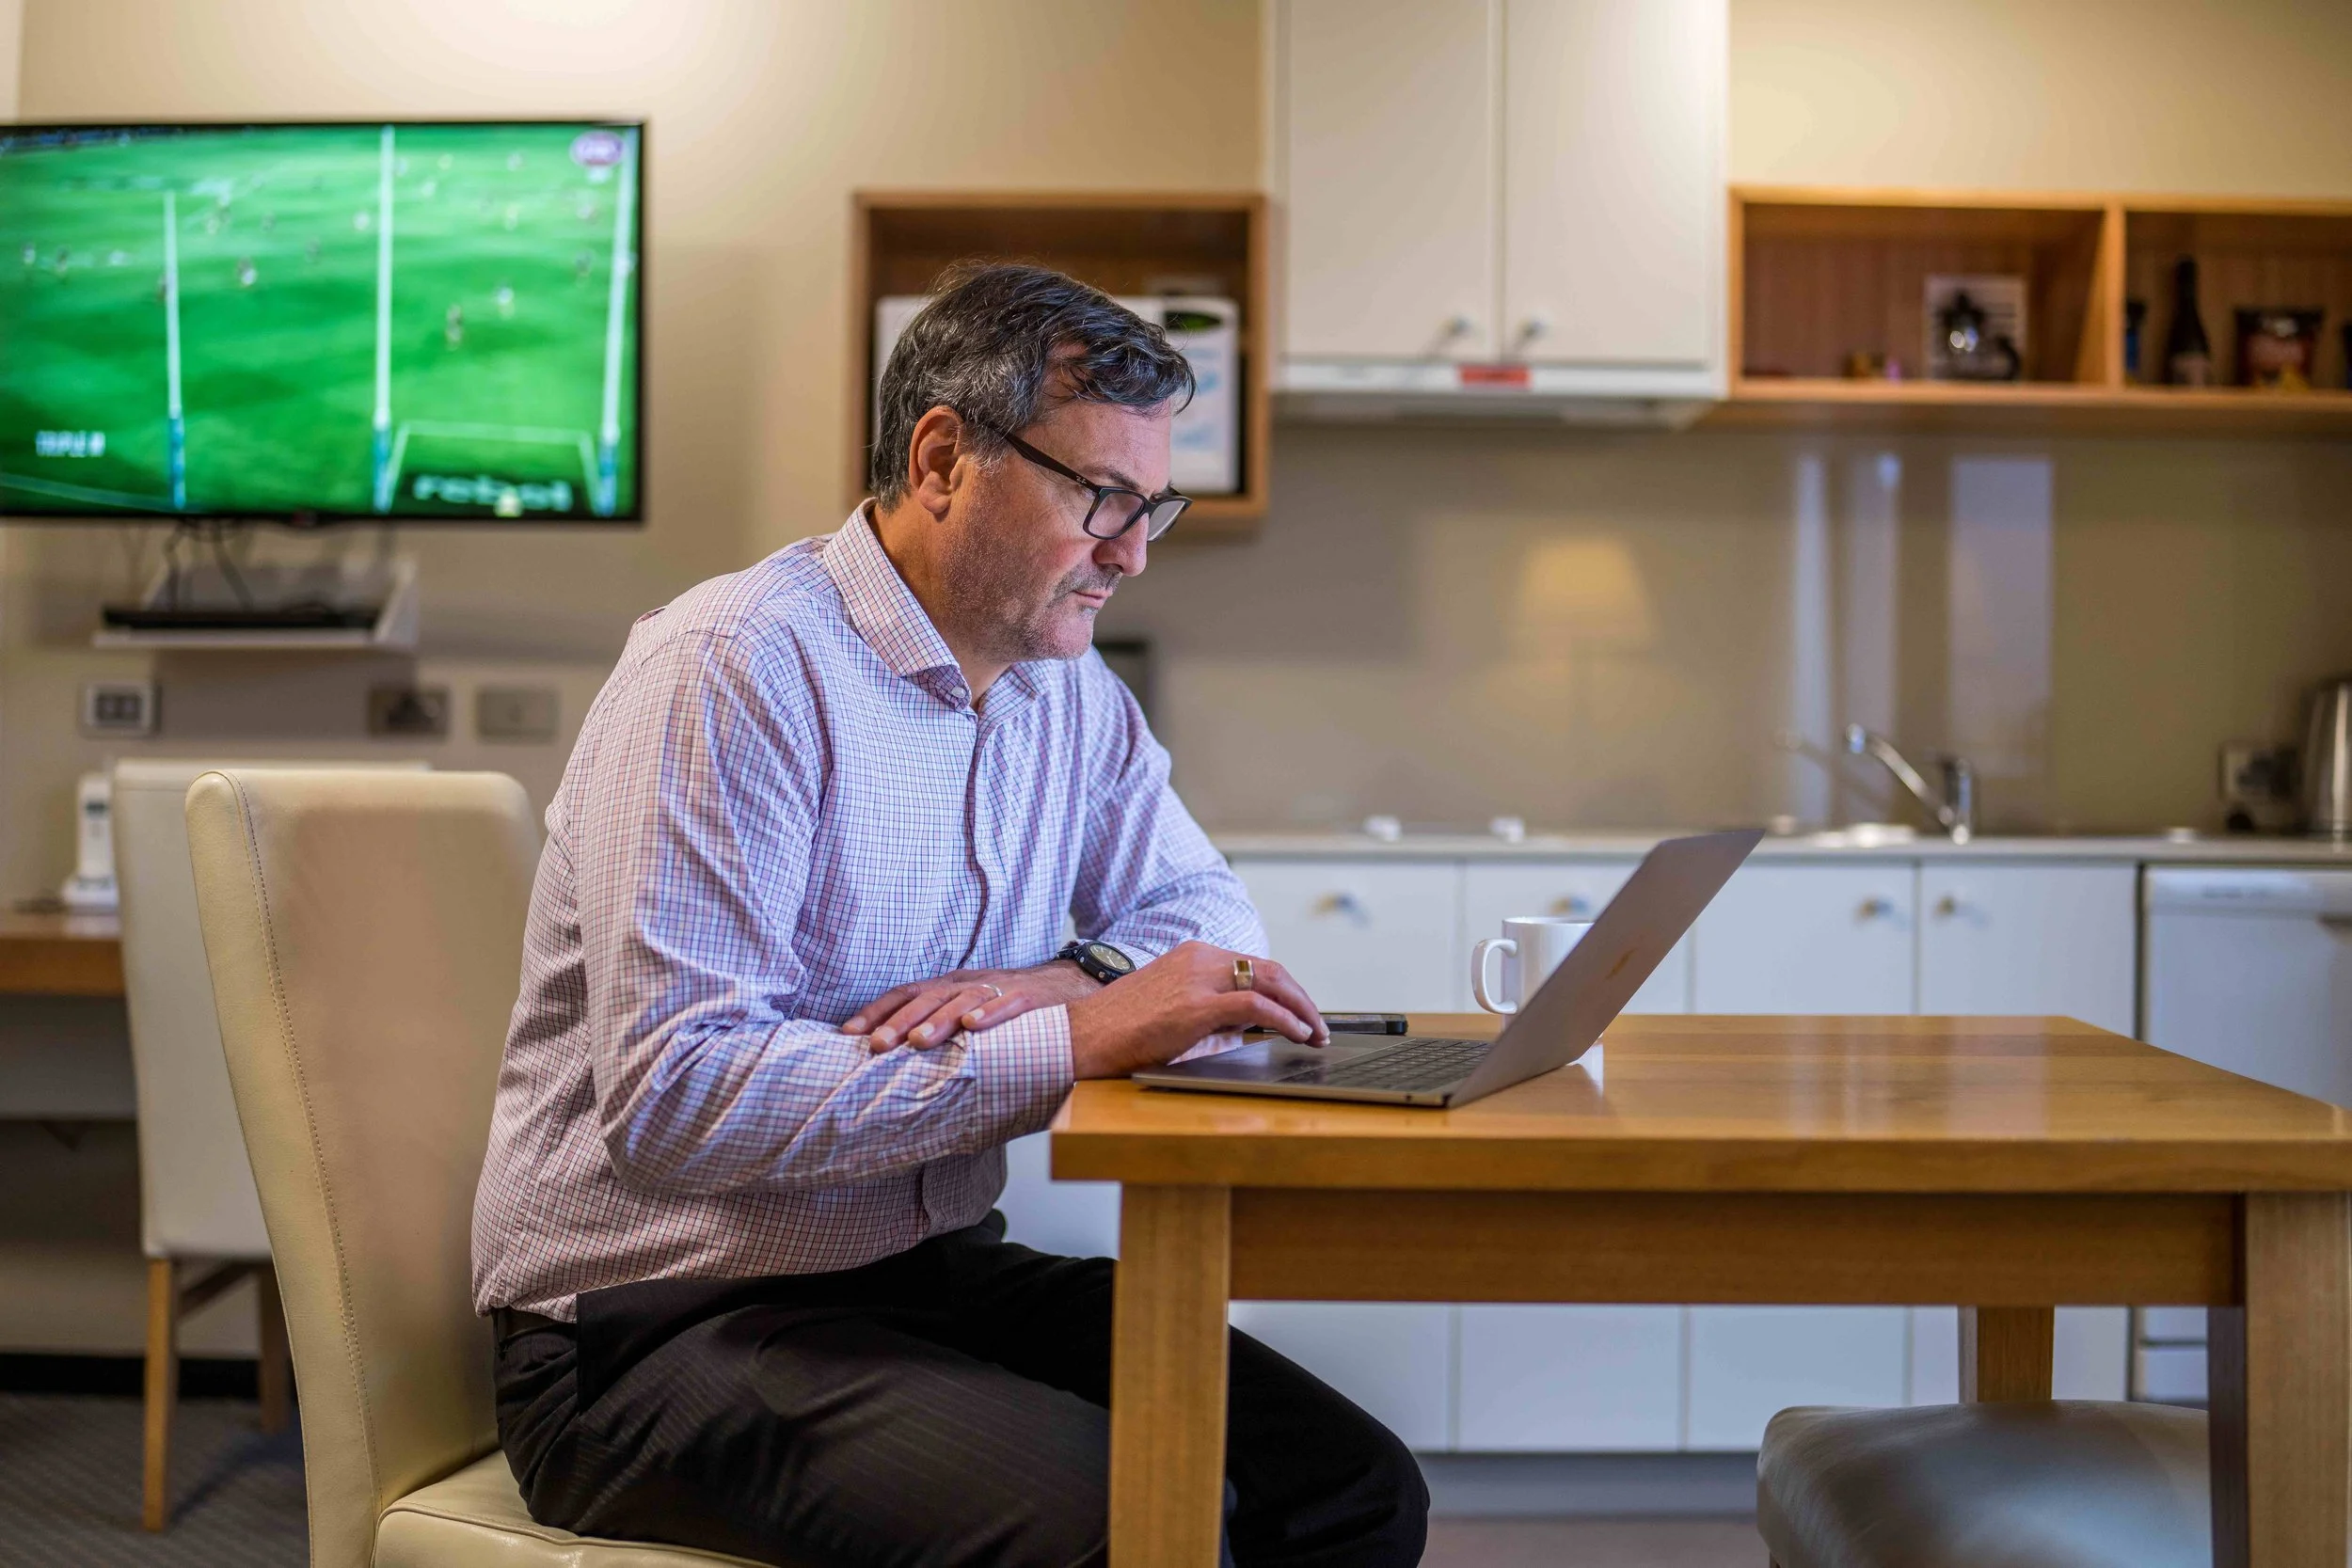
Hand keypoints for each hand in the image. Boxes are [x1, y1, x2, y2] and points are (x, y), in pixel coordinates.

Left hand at [847, 960, 1098, 1053]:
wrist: (1065, 986)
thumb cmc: (1007, 1008)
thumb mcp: (967, 1013)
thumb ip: (938, 1031)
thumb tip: (896, 1065)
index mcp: (946, 988)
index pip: (903, 994)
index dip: (875, 1012)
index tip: (848, 1035)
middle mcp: (965, 984)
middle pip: (926, 998)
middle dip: (899, 1022)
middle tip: (877, 1046)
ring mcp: (996, 989)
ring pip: (962, 1000)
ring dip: (938, 1020)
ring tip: (919, 1041)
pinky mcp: (1028, 998)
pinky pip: (1008, 1003)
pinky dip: (991, 1013)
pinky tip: (975, 1026)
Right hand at [1066, 942, 1325, 1079]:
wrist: (1082, 1037)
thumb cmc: (1119, 1030)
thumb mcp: (1171, 1009)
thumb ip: (1209, 1011)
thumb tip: (1244, 1028)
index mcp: (1192, 955)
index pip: (1253, 965)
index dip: (1284, 989)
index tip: (1300, 1010)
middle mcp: (1199, 958)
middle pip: (1269, 970)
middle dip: (1300, 997)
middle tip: (1318, 1024)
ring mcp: (1198, 979)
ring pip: (1270, 982)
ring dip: (1301, 1008)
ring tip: (1316, 1032)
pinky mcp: (1197, 1006)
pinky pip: (1256, 1007)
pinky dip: (1285, 1020)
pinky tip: (1298, 1034)